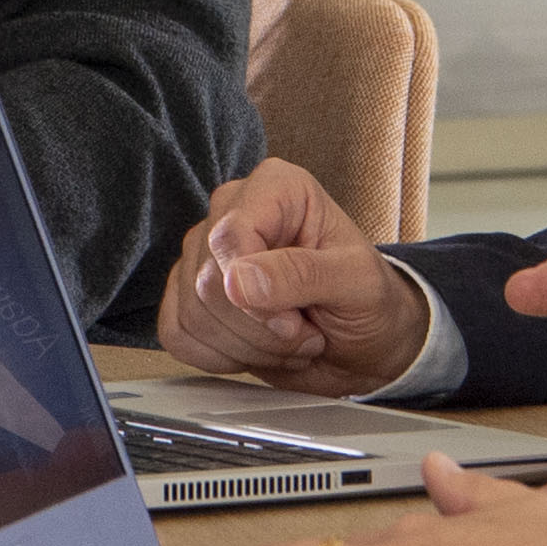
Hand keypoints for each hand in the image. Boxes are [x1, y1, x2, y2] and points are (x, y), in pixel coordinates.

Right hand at [156, 159, 432, 395]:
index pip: (229, 235)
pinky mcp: (190, 297)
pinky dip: (221, 357)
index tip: (292, 321)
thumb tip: (239, 280)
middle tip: (302, 331)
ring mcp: (205, 254)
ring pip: (193, 314)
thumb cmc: (368, 301)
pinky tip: (256, 348)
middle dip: (260, 328)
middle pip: (207, 281)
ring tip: (288, 338)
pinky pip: (178, 334)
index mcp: (276, 188)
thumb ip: (301, 274)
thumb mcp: (356, 283)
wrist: (364, 342)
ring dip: (247, 347)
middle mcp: (233, 212)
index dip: (254, 292)